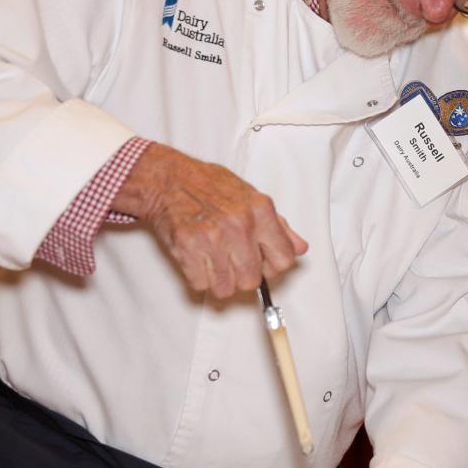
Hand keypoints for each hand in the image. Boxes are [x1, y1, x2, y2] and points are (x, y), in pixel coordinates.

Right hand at [113, 143, 307, 299]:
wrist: (169, 179)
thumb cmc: (208, 185)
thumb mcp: (250, 195)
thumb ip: (278, 225)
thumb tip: (299, 247)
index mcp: (260, 210)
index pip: (284, 259)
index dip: (272, 267)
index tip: (262, 263)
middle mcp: (240, 225)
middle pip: (253, 280)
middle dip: (242, 276)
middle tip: (232, 261)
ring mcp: (213, 238)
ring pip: (226, 288)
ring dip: (219, 280)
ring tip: (213, 259)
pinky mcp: (188, 249)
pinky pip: (201, 285)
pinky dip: (198, 278)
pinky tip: (198, 259)